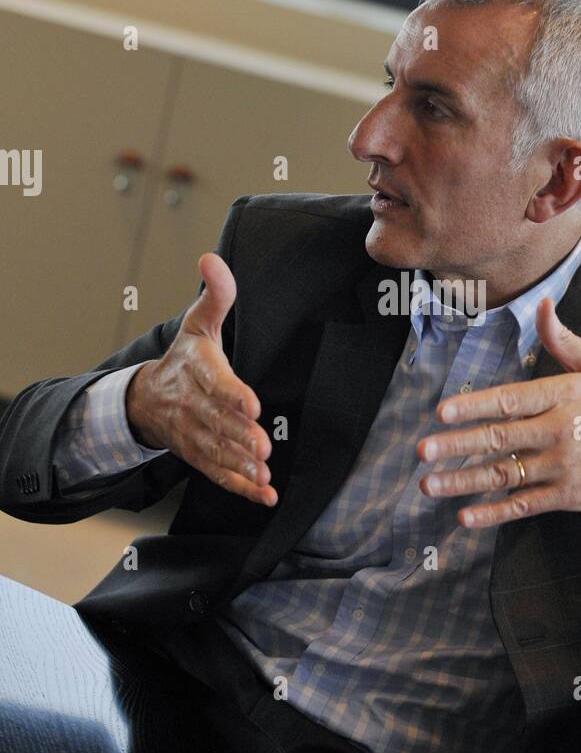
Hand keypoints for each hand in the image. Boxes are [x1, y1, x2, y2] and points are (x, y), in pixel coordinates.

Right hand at [126, 252, 276, 505]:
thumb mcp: (198, 324)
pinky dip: (241, 486)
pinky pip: (218, 472)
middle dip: (238, 436)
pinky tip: (265, 494)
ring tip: (263, 473)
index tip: (252, 405)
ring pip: (216, 451)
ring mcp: (193, 433)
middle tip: (262, 446)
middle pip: (216, 422)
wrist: (144, 398)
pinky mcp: (199, 455)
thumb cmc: (183, 358)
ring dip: (241, 465)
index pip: (214, 383)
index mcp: (195, 369)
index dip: (232, 395)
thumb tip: (213, 258)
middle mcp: (192, 404)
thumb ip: (215, 295)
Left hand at [417, 297, 580, 527]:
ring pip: (506, 475)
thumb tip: (541, 305)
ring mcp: (564, 467)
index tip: (443, 412)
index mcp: (562, 396)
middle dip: (457, 445)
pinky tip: (467, 516)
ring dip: (464, 482)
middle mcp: (559, 431)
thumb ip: (562, 339)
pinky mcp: (570, 496)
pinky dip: (495, 513)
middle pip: (500, 439)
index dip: (474, 407)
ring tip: (430, 484)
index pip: (510, 400)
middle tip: (422, 449)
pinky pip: (525, 505)